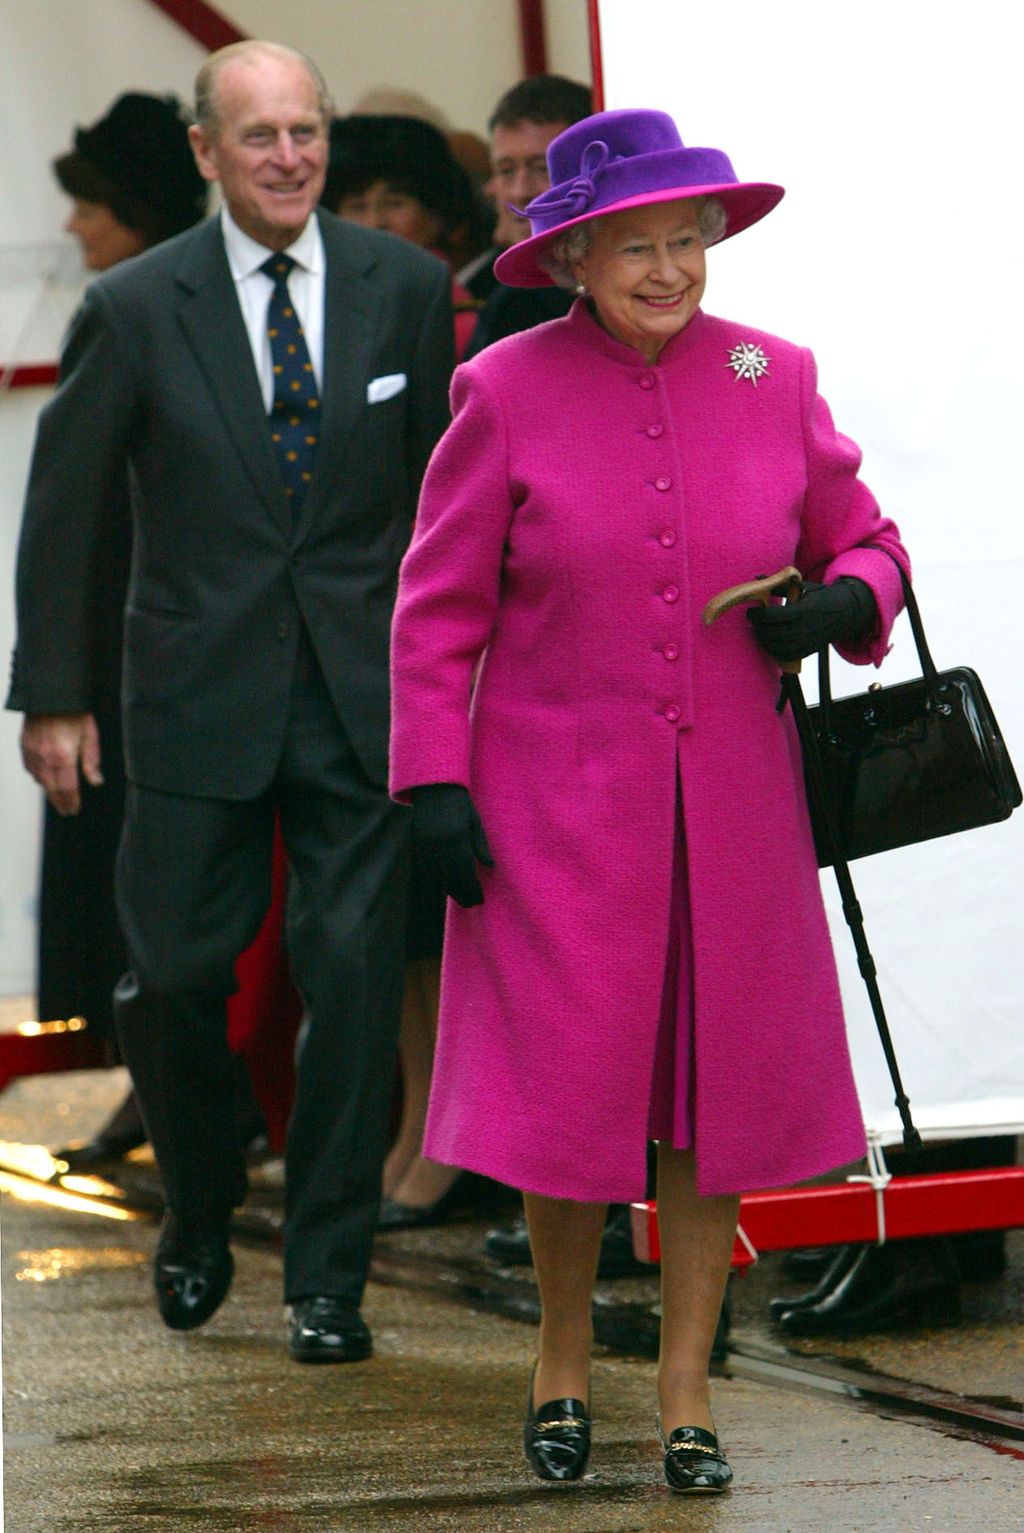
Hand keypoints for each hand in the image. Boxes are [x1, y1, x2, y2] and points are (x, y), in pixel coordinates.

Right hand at [20, 713, 102, 815]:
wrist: (51, 694)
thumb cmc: (73, 712)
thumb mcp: (90, 735)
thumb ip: (92, 761)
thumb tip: (96, 781)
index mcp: (64, 757)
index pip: (67, 789)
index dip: (71, 802)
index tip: (74, 809)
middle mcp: (45, 758)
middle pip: (51, 789)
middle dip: (59, 802)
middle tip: (66, 810)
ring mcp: (32, 752)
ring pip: (39, 779)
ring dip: (48, 790)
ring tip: (57, 797)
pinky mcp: (24, 745)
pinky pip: (29, 768)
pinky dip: (37, 776)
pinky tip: (44, 778)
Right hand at [410, 783, 493, 907]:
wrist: (434, 787)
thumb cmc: (460, 803)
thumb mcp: (475, 821)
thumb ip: (481, 845)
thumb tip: (490, 867)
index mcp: (457, 838)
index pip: (465, 872)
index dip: (473, 888)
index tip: (480, 899)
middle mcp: (439, 844)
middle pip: (451, 877)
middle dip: (462, 893)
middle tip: (472, 904)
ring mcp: (425, 845)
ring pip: (436, 876)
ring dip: (447, 890)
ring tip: (459, 899)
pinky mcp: (416, 844)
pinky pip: (424, 868)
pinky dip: (433, 880)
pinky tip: (441, 887)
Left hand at [746, 577, 876, 662]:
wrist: (844, 613)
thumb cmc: (819, 597)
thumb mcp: (803, 587)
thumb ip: (780, 585)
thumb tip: (758, 578)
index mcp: (804, 609)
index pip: (776, 615)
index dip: (760, 615)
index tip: (751, 612)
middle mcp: (806, 627)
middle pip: (775, 633)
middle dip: (760, 629)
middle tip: (754, 622)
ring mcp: (808, 641)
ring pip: (779, 647)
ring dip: (764, 641)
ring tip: (759, 632)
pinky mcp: (809, 651)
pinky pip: (787, 656)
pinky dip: (774, 652)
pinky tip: (769, 644)